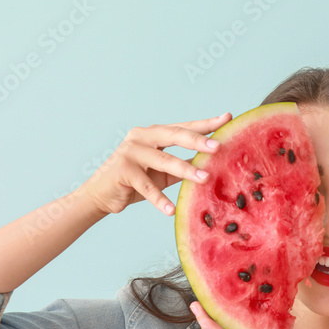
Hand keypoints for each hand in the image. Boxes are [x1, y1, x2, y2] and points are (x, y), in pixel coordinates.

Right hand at [75, 112, 232, 215]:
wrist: (100, 195)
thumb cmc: (135, 181)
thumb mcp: (162, 172)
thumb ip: (183, 165)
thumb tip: (213, 165)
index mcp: (153, 133)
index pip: (184, 127)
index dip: (206, 124)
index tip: (228, 118)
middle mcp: (141, 137)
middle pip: (174, 136)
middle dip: (198, 141)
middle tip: (219, 147)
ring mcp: (130, 152)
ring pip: (163, 160)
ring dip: (185, 170)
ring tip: (205, 178)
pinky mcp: (123, 171)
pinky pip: (146, 187)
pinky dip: (159, 199)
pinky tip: (172, 210)